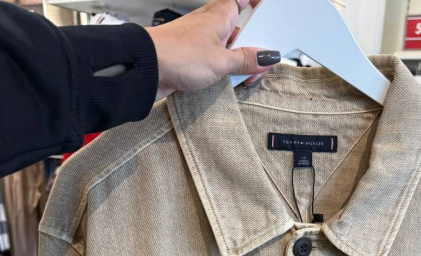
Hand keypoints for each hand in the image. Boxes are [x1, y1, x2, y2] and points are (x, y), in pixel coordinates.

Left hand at [146, 0, 280, 100]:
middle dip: (255, 49)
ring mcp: (204, 41)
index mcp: (222, 14)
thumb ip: (246, 60)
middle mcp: (213, 24)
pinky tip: (228, 82)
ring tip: (243, 79)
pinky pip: (218, 62)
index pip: (246, 0)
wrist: (147, 69)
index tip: (273, 10)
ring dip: (240, 65)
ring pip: (231, 49)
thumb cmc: (179, 55)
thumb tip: (268, 57)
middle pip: (243, 32)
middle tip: (260, 67)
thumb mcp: (221, 61)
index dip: (260, 4)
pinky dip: (226, 72)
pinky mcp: (195, 58)